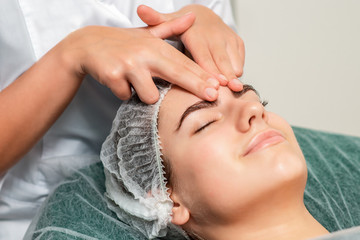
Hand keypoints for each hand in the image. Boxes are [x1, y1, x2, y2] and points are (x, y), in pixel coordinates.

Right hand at [62, 13, 218, 103]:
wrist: (86, 45)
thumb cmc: (122, 43)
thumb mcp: (147, 34)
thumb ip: (171, 29)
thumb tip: (193, 17)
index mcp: (155, 45)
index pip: (183, 62)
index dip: (202, 75)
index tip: (217, 86)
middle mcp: (144, 53)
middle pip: (176, 73)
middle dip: (196, 86)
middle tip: (212, 97)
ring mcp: (128, 64)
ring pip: (150, 94)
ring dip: (145, 94)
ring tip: (135, 82)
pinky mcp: (113, 76)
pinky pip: (127, 96)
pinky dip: (124, 93)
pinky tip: (118, 82)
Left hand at [137, 4, 244, 90]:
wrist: (203, 15)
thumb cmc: (183, 27)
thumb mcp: (168, 22)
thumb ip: (156, 21)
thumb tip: (140, 10)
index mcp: (195, 34)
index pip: (202, 54)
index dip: (208, 68)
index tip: (214, 82)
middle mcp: (213, 35)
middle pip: (219, 59)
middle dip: (225, 75)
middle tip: (228, 90)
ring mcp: (227, 37)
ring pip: (232, 59)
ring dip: (233, 74)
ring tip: (235, 89)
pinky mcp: (237, 42)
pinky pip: (239, 57)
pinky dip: (237, 69)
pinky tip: (235, 82)